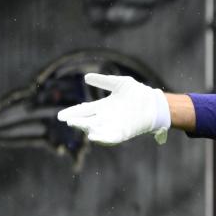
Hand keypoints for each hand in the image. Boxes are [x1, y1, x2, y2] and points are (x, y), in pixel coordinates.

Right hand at [56, 73, 170, 145]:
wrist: (154, 103)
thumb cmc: (138, 92)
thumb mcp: (120, 83)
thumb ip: (104, 81)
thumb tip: (86, 77)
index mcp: (102, 107)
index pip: (83, 110)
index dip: (72, 113)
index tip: (61, 116)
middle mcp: (105, 118)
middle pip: (86, 121)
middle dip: (77, 121)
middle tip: (69, 120)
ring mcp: (113, 126)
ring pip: (95, 130)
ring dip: (87, 129)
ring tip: (80, 126)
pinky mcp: (123, 133)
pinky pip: (110, 138)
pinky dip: (102, 137)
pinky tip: (94, 136)